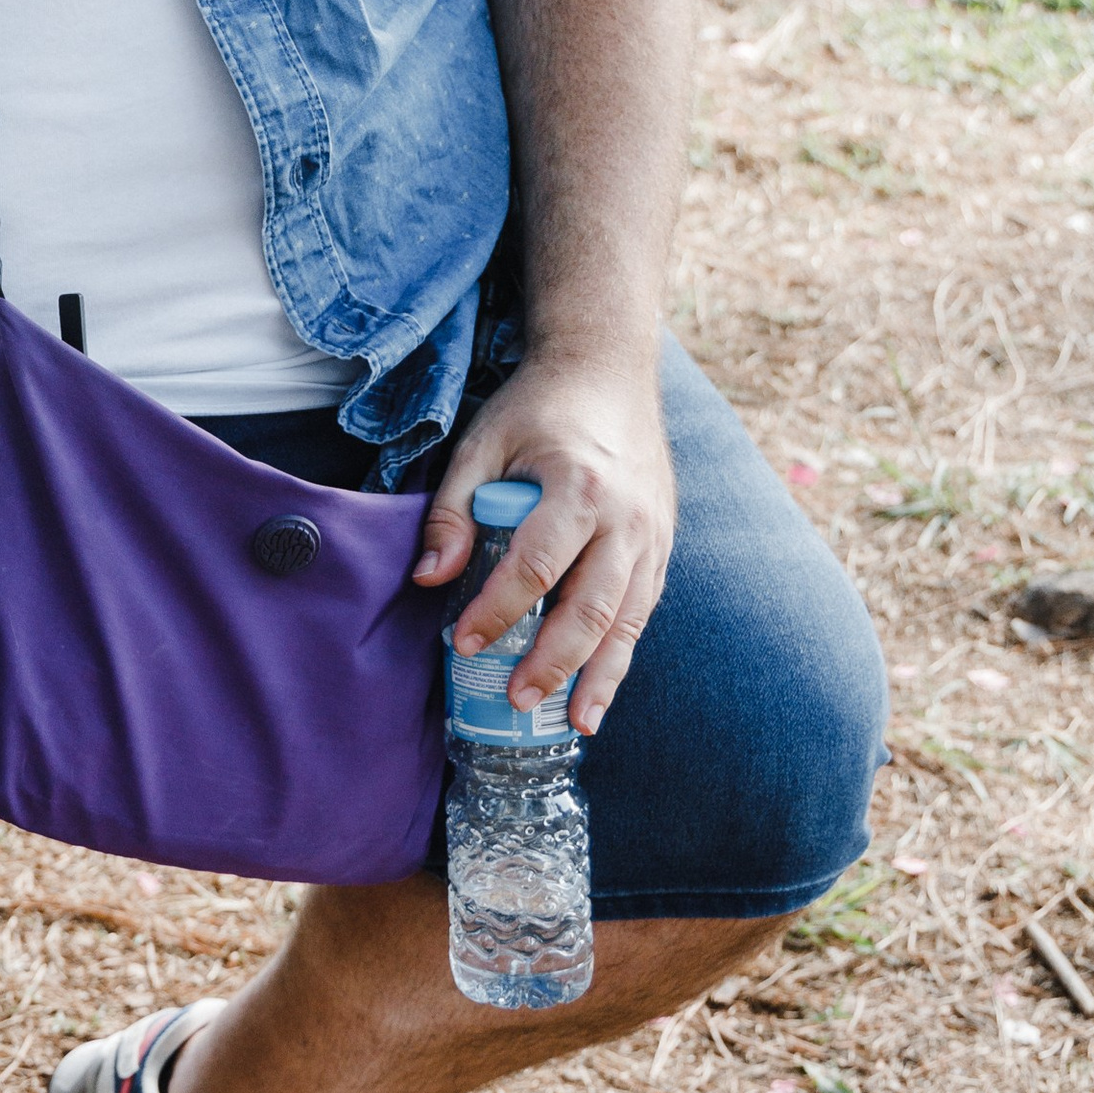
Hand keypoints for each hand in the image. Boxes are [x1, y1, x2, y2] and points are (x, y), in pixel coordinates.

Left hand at [413, 351, 676, 737]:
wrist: (609, 369)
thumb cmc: (538, 408)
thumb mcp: (482, 444)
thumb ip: (454, 511)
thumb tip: (430, 579)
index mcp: (578, 485)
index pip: (537, 565)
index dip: (499, 610)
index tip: (463, 643)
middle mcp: (626, 516)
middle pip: (591, 605)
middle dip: (553, 661)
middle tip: (516, 700)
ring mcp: (651, 533)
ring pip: (628, 619)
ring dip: (600, 676)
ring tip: (574, 723)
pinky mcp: (662, 543)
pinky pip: (644, 610)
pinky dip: (622, 654)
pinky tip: (600, 692)